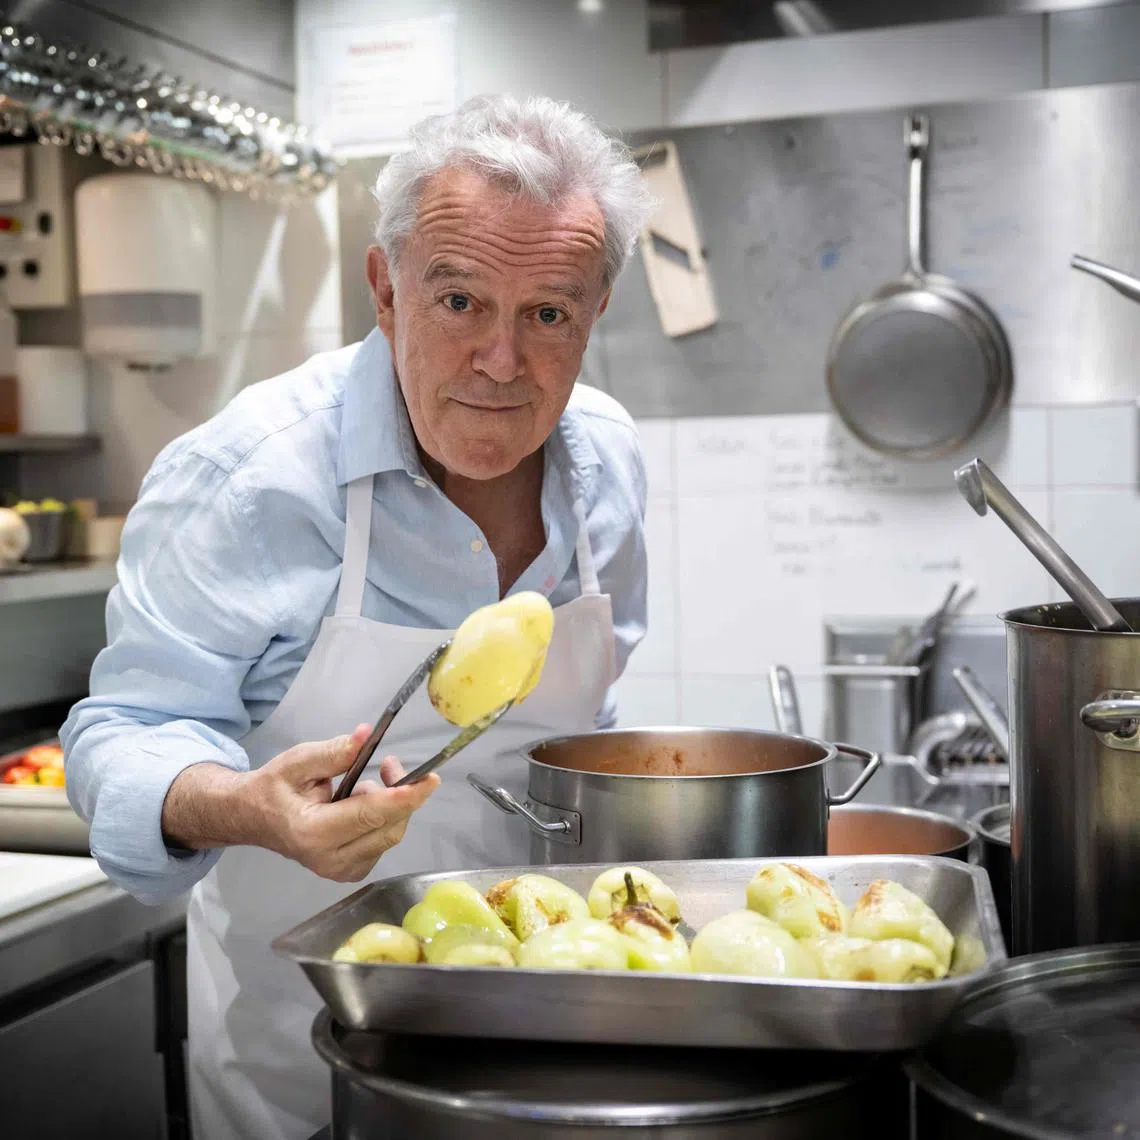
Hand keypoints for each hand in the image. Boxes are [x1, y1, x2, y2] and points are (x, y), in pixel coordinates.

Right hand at [248, 724, 438, 881]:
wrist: (254, 818)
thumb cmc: (274, 787)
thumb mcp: (297, 761)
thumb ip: (333, 752)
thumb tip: (367, 736)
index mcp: (312, 833)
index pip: (368, 816)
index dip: (401, 798)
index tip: (427, 781)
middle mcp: (330, 860)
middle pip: (388, 828)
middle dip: (401, 793)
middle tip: (389, 763)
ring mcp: (342, 871)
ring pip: (390, 835)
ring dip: (391, 804)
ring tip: (366, 782)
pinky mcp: (352, 871)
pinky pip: (383, 842)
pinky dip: (384, 817)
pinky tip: (364, 802)